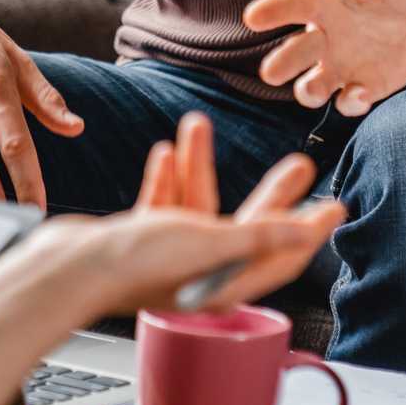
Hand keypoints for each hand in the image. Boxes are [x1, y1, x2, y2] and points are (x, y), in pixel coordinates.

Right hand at [132, 112, 343, 302]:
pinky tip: (167, 152)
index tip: (334, 208)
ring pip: (199, 204)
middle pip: (248, 227)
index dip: (309, 231)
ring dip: (201, 165)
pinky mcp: (140, 241)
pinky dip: (168, 178)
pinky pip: (163, 204)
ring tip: (199, 123)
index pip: (280, 256)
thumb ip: (260, 236)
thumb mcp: (211, 243)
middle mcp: (200, 272)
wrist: (70, 269)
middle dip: (274, 193)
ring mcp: (170, 257)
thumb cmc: (137, 263)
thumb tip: (309, 232)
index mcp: (224, 281)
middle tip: (301, 164)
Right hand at [242, 0, 405, 113]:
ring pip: (312, 85)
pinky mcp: (364, 87)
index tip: (253, 18)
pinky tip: (360, 94)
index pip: (288, 6)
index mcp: (321, 2)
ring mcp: (341, 65)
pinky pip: (348, 101)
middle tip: (271, 73)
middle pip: (293, 53)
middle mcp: (324, 36)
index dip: (270, 11)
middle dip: (280, 64)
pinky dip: (350, 102)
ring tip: (311, 90)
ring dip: (306, 91)